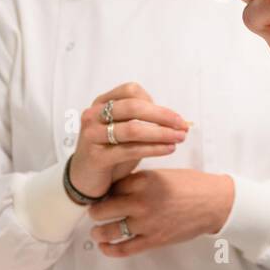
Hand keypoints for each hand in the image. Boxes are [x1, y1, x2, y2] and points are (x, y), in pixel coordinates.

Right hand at [68, 82, 188, 198]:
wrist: (86, 179)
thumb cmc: (111, 151)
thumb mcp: (126, 131)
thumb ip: (145, 121)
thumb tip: (178, 120)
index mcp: (101, 103)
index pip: (131, 91)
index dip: (155, 102)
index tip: (174, 116)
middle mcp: (93, 115)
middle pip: (133, 107)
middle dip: (163, 116)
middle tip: (183, 125)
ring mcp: (92, 135)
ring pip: (133, 129)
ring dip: (161, 133)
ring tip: (180, 138)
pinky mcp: (96, 156)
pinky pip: (130, 150)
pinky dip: (154, 148)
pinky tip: (169, 149)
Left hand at [87, 169, 233, 257]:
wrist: (215, 203)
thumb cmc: (193, 186)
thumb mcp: (164, 174)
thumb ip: (141, 180)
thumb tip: (120, 188)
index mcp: (144, 181)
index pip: (111, 186)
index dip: (106, 191)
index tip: (105, 194)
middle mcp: (141, 202)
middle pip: (102, 209)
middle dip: (97, 210)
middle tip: (97, 211)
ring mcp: (146, 223)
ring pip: (108, 231)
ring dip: (99, 232)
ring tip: (98, 231)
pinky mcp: (153, 240)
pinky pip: (124, 249)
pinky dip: (110, 250)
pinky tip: (104, 246)